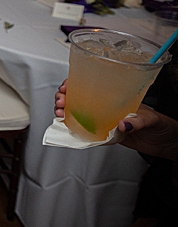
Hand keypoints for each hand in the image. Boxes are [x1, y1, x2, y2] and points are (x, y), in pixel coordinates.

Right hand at [55, 80, 176, 158]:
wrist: (166, 142)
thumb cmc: (161, 125)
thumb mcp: (151, 119)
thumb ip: (137, 121)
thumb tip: (122, 123)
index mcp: (115, 97)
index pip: (90, 85)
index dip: (74, 84)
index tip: (66, 87)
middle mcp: (106, 107)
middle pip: (78, 99)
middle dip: (63, 98)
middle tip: (60, 102)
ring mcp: (104, 121)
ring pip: (78, 114)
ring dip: (64, 113)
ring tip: (60, 115)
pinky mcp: (105, 136)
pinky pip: (86, 133)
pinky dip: (75, 131)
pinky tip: (68, 129)